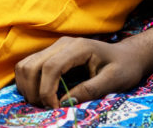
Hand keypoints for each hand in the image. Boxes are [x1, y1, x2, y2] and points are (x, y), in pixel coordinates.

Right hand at [15, 37, 147, 108]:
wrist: (127, 56)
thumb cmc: (123, 67)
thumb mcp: (113, 81)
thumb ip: (89, 90)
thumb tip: (64, 102)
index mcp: (78, 47)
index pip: (51, 67)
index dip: (46, 90)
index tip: (54, 108)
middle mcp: (63, 43)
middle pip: (32, 65)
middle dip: (34, 91)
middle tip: (48, 108)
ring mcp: (55, 47)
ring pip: (25, 65)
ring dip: (27, 87)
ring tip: (43, 102)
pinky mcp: (51, 54)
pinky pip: (29, 65)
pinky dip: (28, 82)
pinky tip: (40, 94)